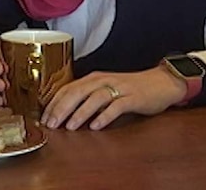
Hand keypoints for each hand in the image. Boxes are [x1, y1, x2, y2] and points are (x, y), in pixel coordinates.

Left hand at [40, 66, 187, 130]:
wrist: (161, 82)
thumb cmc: (130, 88)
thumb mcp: (105, 89)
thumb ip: (87, 97)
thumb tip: (65, 112)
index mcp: (93, 78)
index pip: (67, 89)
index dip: (54, 103)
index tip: (43, 118)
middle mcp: (103, 81)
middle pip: (77, 92)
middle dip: (61, 108)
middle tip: (51, 124)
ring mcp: (118, 88)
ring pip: (94, 98)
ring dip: (80, 113)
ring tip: (70, 127)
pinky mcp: (133, 98)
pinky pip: (116, 106)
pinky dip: (105, 116)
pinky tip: (96, 126)